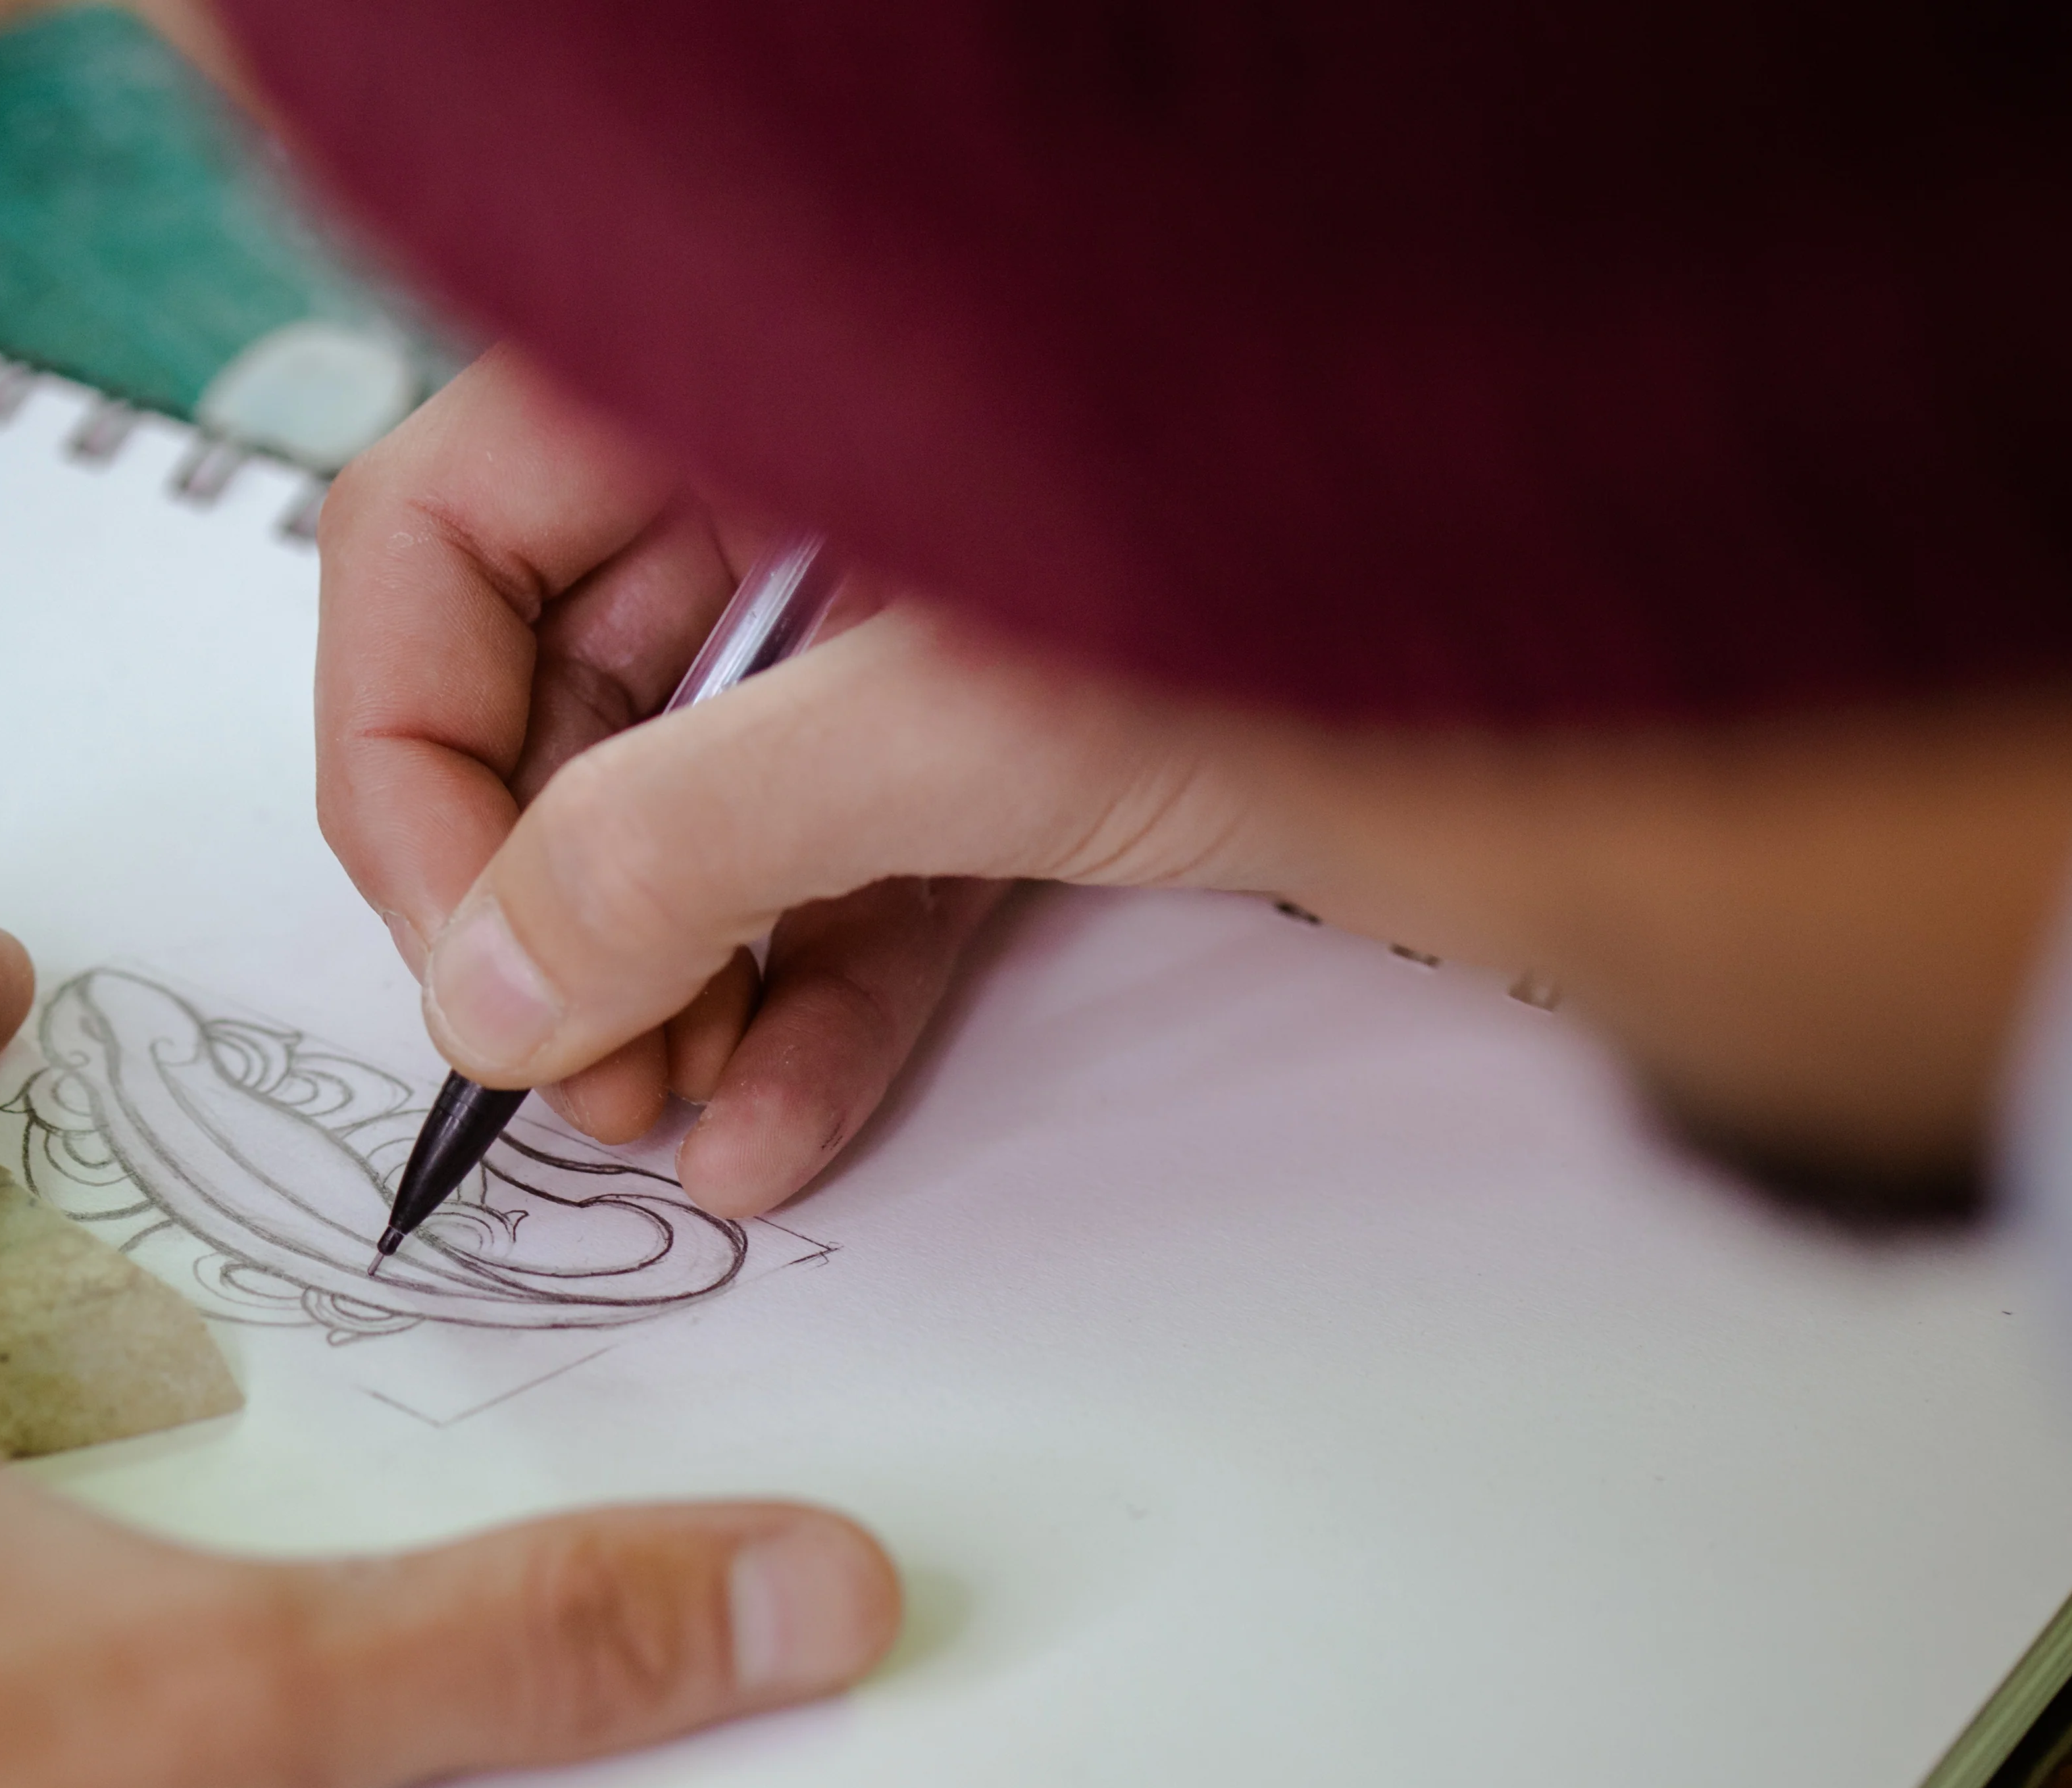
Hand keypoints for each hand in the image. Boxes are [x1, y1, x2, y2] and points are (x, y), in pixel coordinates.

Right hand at [316, 351, 1286, 1216]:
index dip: (407, 746)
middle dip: (543, 904)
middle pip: (561, 691)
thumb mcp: (952, 716)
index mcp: (743, 373)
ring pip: (699, 810)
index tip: (451, 940)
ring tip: (663, 1126)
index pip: (443, 535)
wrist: (1664, 696)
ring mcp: (913, 624)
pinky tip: (778, 1130)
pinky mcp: (1015, 755)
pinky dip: (805, 1008)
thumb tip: (486, 982)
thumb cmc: (1341, 575)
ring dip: (662, 987)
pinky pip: (847, 883)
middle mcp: (805, 477)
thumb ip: (680, 839)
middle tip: (560, 1074)